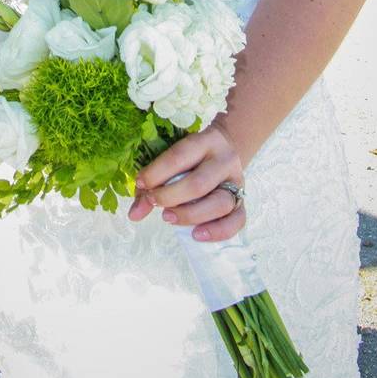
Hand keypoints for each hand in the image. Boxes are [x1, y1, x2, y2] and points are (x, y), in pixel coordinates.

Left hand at [128, 124, 245, 241]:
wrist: (228, 149)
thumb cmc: (192, 159)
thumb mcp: (173, 161)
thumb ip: (150, 186)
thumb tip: (134, 215)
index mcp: (204, 142)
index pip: (179, 157)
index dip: (156, 173)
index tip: (141, 184)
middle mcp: (224, 161)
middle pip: (198, 183)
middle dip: (170, 197)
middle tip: (154, 202)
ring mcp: (237, 182)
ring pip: (219, 203)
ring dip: (190, 215)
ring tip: (168, 218)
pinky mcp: (242, 202)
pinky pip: (237, 220)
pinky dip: (217, 231)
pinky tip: (196, 234)